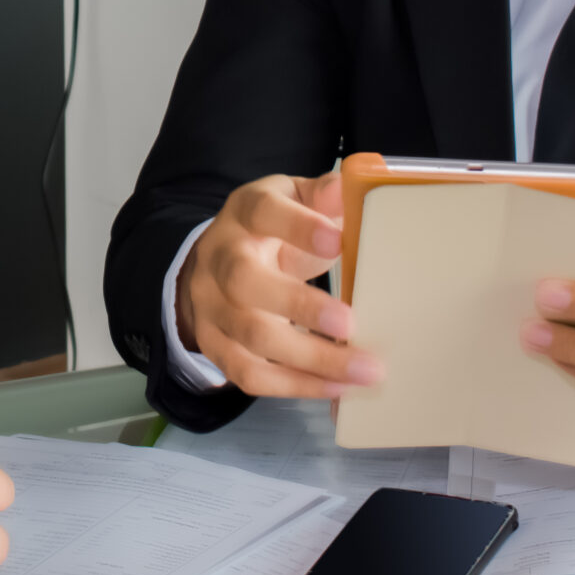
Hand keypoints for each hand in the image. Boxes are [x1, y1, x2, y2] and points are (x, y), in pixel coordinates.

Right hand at [174, 171, 383, 398]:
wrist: (216, 262)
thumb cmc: (273, 229)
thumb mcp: (293, 199)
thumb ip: (322, 195)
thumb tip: (352, 187)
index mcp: (245, 213)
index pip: (262, 211)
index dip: (297, 225)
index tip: (338, 242)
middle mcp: (220, 258)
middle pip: (244, 281)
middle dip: (299, 306)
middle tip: (350, 323)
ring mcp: (212, 305)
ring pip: (250, 335)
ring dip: (309, 358)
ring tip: (363, 370)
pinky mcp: (215, 344)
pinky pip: (248, 373)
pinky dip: (293, 386)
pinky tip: (335, 387)